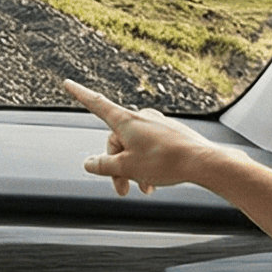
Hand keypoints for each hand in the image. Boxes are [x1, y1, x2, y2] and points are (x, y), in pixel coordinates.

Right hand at [65, 78, 217, 195]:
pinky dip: (147, 165)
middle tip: (122, 189)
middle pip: (116, 141)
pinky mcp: (171, 133)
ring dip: (133, 169)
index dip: (80, 94)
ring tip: (142, 188)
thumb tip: (88, 163)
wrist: (204, 162)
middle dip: (116, 166)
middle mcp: (141, 117)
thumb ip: (103, 165)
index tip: (67, 82)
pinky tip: (153, 182)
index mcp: (126, 121)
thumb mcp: (127, 167)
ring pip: (134, 147)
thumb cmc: (165, 162)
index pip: (96, 104)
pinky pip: (151, 148)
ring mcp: (157, 124)